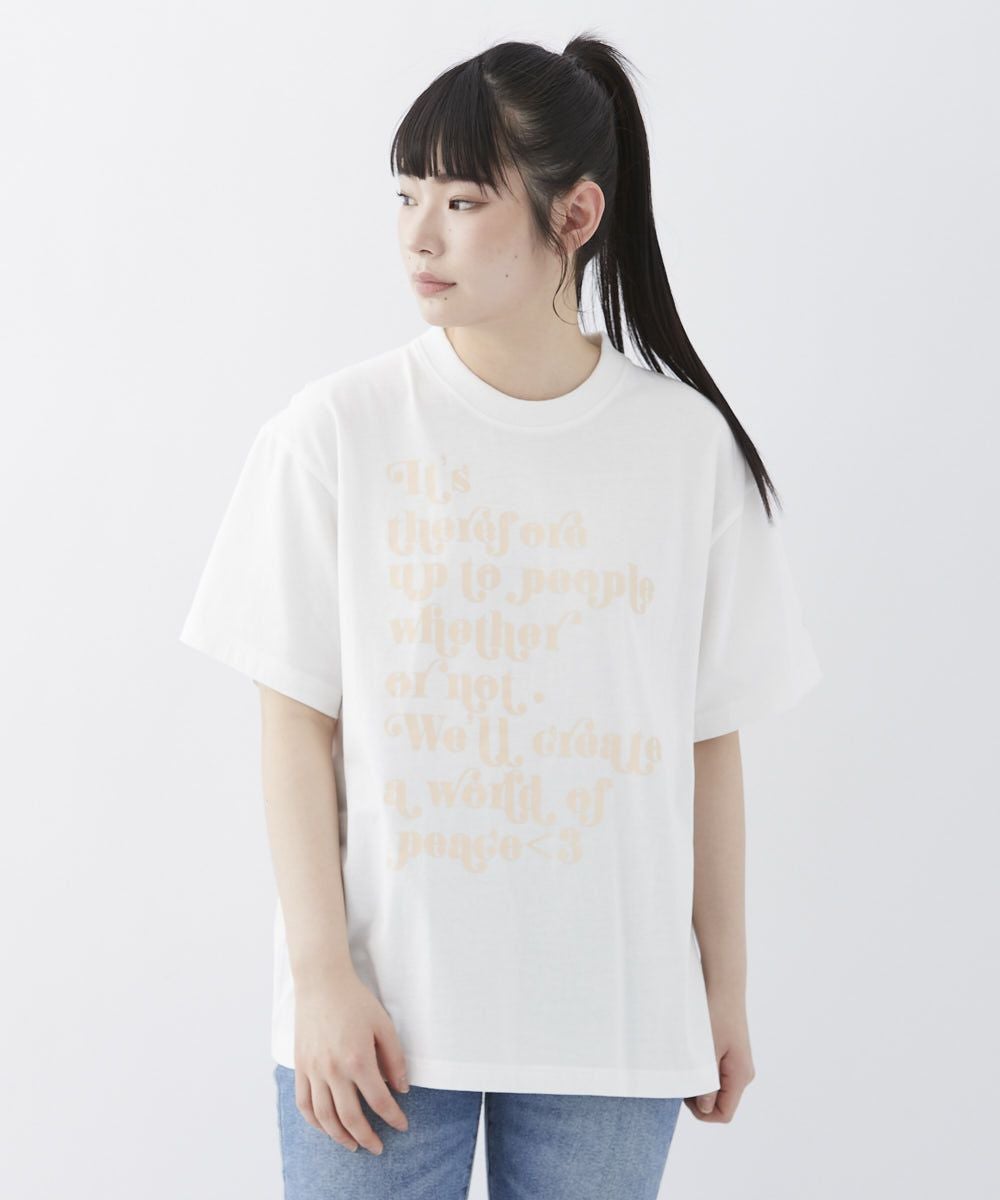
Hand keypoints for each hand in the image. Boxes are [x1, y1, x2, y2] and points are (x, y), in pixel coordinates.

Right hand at [292, 967, 410, 1153]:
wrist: (321, 982)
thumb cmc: (355, 1001)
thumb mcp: (384, 1024)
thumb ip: (394, 1058)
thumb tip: (401, 1089)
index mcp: (358, 1059)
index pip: (379, 1101)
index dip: (392, 1117)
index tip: (401, 1125)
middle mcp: (333, 1070)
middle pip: (350, 1117)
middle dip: (366, 1137)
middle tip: (377, 1147)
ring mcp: (313, 1070)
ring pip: (324, 1117)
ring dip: (339, 1136)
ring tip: (353, 1145)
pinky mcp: (300, 1066)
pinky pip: (304, 1103)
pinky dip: (314, 1121)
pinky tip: (326, 1127)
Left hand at [684, 995, 754, 1122]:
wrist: (723, 984)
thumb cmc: (715, 1014)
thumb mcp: (706, 1051)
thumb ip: (706, 1083)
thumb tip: (705, 1108)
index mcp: (740, 1076)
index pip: (724, 1113)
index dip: (702, 1112)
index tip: (684, 1093)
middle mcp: (743, 1073)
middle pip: (721, 1103)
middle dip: (699, 1097)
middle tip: (682, 1077)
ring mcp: (738, 1063)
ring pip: (718, 1088)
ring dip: (700, 1082)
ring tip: (686, 1063)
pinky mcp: (732, 1054)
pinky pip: (718, 1073)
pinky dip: (704, 1071)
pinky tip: (692, 1055)